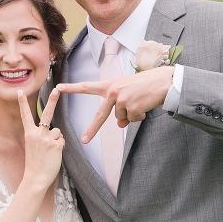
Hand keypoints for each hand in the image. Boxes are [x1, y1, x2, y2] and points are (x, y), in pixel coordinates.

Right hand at [18, 88, 64, 190]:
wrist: (36, 177)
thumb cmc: (35, 163)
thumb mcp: (33, 146)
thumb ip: (41, 136)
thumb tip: (54, 131)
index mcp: (29, 133)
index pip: (25, 115)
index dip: (23, 103)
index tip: (20, 92)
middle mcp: (37, 133)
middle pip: (46, 113)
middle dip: (52, 100)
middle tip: (56, 90)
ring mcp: (47, 138)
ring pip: (58, 131)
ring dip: (57, 140)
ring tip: (50, 151)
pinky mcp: (56, 144)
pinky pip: (62, 140)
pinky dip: (60, 147)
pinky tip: (54, 154)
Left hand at [57, 65, 174, 142]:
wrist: (163, 81)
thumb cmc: (146, 85)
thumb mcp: (128, 93)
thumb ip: (119, 107)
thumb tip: (119, 125)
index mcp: (110, 85)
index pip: (88, 87)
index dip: (72, 88)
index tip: (58, 88)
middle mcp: (113, 92)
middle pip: (100, 116)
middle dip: (92, 130)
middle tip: (84, 140)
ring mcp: (122, 100)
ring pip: (122, 119)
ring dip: (131, 115)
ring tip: (140, 102)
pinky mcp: (131, 107)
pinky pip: (132, 120)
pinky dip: (139, 116)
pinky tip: (145, 105)